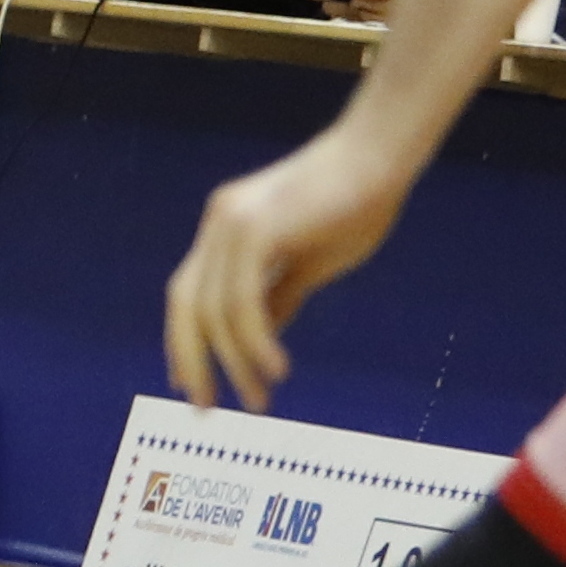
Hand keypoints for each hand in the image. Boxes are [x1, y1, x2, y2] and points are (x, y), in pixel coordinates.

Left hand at [170, 119, 426, 404]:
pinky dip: (254, 341)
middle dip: (192, 360)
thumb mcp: (311, 261)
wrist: (379, 158)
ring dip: (234, 362)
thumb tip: (262, 335)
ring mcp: (232, 224)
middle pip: (186, 305)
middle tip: (207, 408)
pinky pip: (242, 299)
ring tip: (258, 400)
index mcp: (226, 230)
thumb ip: (281, 294)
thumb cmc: (357, 205)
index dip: (186, 340)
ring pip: (214, 310)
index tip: (192, 384)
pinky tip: (274, 371)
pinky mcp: (255, 228)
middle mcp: (219, 225)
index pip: (189, 293)